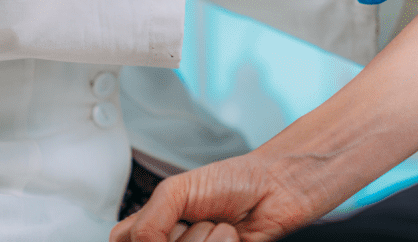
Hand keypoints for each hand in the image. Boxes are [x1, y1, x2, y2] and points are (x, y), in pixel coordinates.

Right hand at [109, 153, 308, 241]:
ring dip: (203, 241)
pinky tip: (232, 235)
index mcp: (151, 229)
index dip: (141, 238)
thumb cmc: (232, 180)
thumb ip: (148, 223)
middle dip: (176, 237)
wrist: (276, 187)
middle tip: (193, 221)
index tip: (160, 228)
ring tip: (219, 226)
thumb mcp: (176, 191)